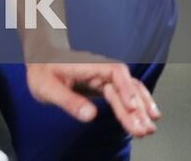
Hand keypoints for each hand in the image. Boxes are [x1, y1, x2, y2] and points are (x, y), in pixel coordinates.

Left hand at [26, 53, 160, 137]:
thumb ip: (68, 100)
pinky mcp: (104, 87)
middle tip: (145, 129)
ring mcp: (104, 78)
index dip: (126, 87)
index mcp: (87, 65)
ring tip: (150, 128)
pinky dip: (135, 107)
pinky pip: (123, 96)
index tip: (132, 106)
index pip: (114, 71)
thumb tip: (90, 116)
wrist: (40, 61)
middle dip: (136, 108)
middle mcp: (100, 69)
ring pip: (128, 92)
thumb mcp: (47, 87)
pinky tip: (145, 118)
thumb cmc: (42, 72)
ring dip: (140, 109)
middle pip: (124, 86)